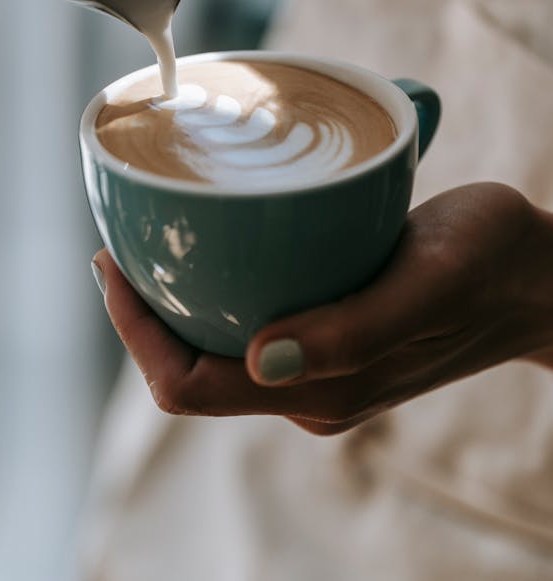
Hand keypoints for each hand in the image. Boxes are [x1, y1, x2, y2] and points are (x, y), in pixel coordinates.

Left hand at [93, 182, 552, 433]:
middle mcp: (311, 388)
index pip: (190, 385)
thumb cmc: (490, 263)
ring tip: (156, 235)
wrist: (540, 274)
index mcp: (322, 387)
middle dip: (143, 315)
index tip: (112, 261)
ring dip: (175, 302)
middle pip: (191, 371)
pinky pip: (250, 326)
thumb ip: (353, 331)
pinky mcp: (333, 335)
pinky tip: (215, 239)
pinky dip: (217, 290)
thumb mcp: (430, 281)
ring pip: (216, 350)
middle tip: (123, 239)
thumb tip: (262, 358)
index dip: (136, 334)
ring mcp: (321, 366)